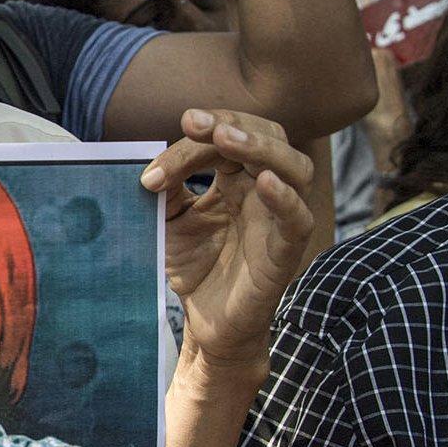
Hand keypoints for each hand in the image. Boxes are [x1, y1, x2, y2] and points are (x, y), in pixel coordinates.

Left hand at [143, 108, 312, 367]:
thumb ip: (167, 190)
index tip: (166, 144)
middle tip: (194, 122)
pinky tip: (264, 182)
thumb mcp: (170, 222)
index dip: (198, 136)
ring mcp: (279, 219)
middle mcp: (264, 191)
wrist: (206, 324)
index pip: (228, 138)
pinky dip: (286, 198)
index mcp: (237, 178)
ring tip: (227, 138)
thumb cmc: (195, 268)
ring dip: (262, 148)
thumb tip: (149, 163)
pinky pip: (298, 219)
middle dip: (232, 124)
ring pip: (295, 168)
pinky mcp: (285, 253)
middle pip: (268, 138)